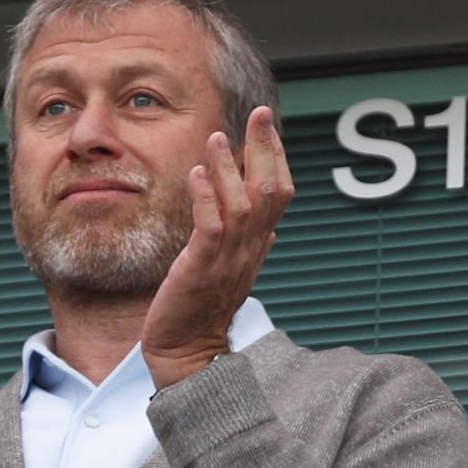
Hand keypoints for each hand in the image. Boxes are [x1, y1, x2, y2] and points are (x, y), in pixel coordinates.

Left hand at [141, 106, 293, 388]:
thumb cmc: (203, 311)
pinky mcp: (201, 269)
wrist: (188, 353)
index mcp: (256, 246)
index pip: (279, 195)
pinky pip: (211, 229)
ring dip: (230, 168)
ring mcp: (228, 260)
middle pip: (270, 192)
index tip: (268, 126)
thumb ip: (251, 248)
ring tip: (218, 138)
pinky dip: (206, 199)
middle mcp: (249, 249)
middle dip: (266, 150)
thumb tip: (271, 231)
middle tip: (261, 114)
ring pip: (241, 205)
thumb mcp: (232, 273)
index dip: (276, 158)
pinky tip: (198, 174)